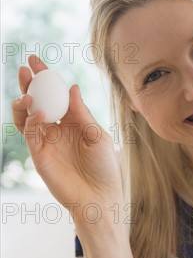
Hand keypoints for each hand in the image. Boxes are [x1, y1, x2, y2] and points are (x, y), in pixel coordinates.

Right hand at [11, 55, 123, 224]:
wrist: (100, 197)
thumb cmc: (104, 167)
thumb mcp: (97, 135)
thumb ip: (81, 112)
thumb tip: (71, 86)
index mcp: (72, 120)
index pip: (55, 94)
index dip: (45, 77)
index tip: (36, 60)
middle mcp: (56, 128)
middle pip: (37, 101)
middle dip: (29, 83)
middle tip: (24, 68)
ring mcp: (46, 141)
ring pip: (26, 116)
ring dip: (24, 101)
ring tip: (27, 92)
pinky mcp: (39, 155)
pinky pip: (30, 134)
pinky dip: (32, 121)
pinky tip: (41, 114)